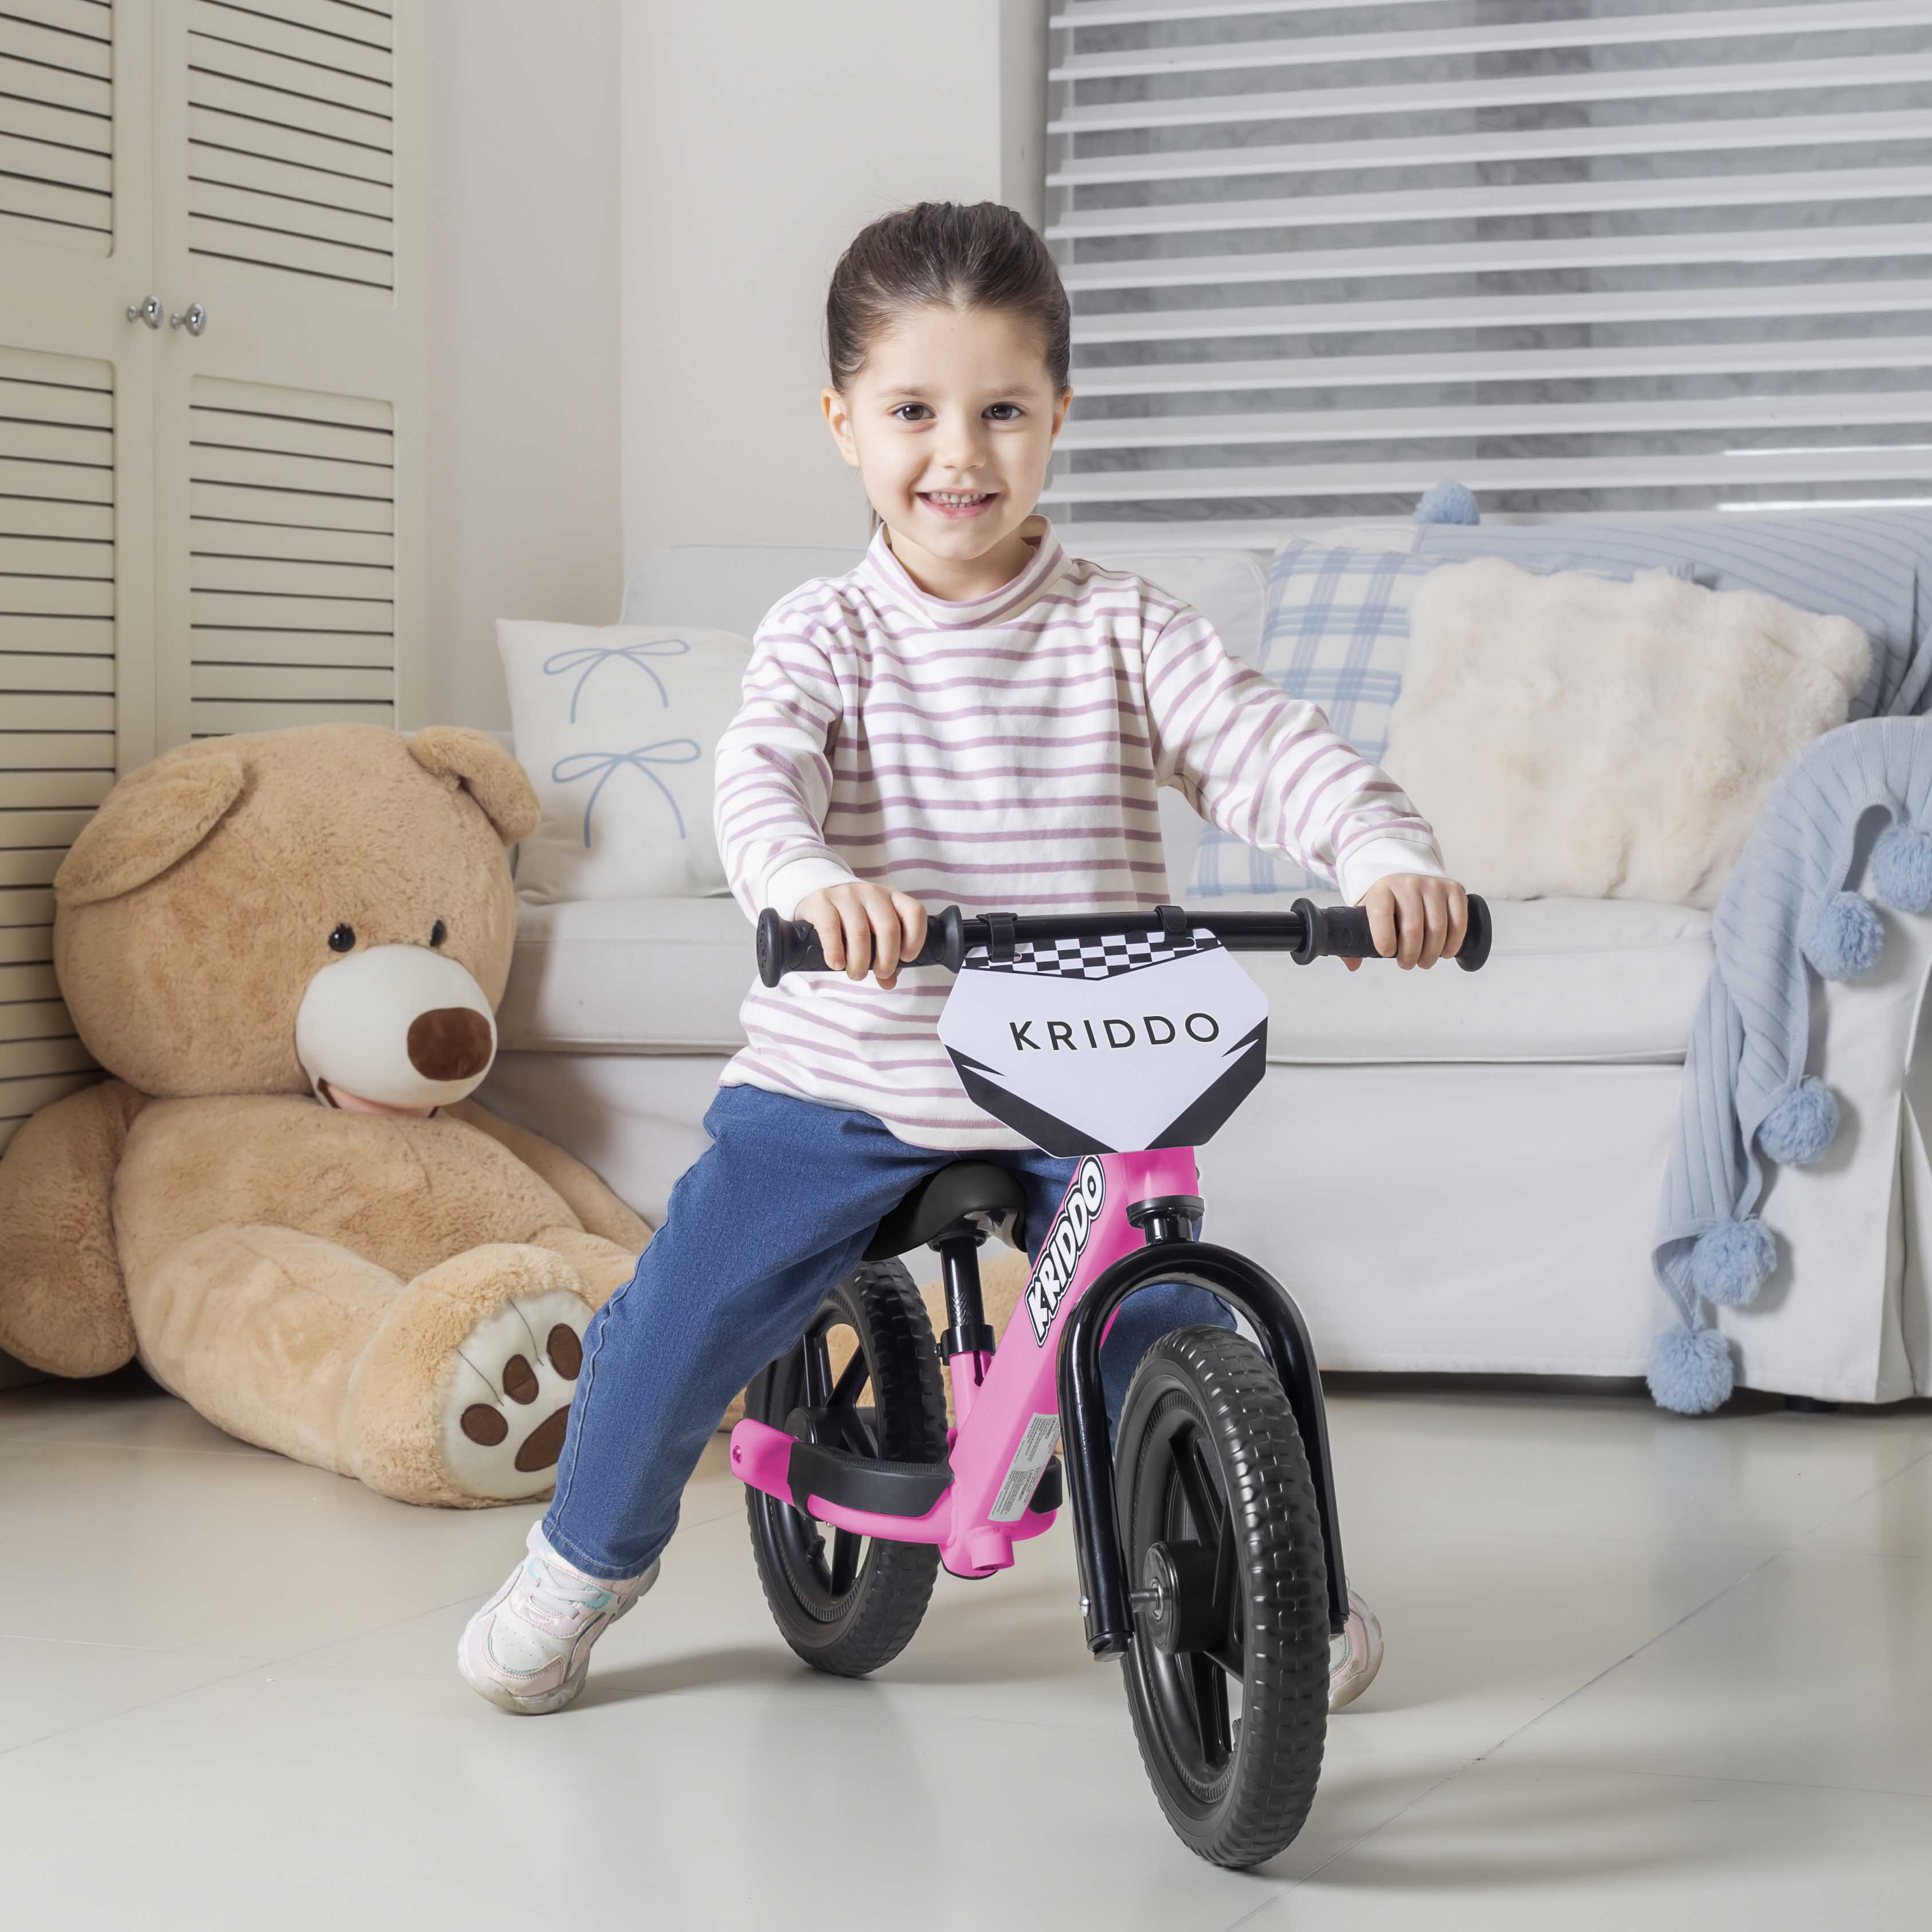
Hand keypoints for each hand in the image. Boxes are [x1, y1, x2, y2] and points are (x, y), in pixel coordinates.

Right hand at [795, 882, 928, 988]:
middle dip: (887, 959)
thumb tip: (889, 983)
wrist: (818, 898)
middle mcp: (871, 893)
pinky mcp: (822, 901)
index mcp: (891, 898)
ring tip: (856, 974)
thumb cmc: (851, 920)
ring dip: (860, 961)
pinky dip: (835, 952)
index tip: (906, 958)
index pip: (914, 912)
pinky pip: (831, 929)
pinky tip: (836, 964)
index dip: (915, 937)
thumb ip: (884, 956)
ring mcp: (846, 895)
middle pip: (888, 928)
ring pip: (860, 932)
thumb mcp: (873, 932)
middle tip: (880, 974)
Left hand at [1344, 874, 1468, 971]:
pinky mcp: (1454, 889)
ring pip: (1437, 927)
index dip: (1384, 938)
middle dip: (1410, 954)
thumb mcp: (1366, 914)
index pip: (1381, 914)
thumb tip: (1353, 964)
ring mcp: (1433, 885)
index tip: (1387, 953)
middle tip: (1407, 964)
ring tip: (1425, 961)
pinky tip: (1445, 952)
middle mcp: (1408, 883)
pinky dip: (1453, 942)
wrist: (1408, 879)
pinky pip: (1459, 920)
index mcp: (1382, 890)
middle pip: (1413, 927)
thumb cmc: (1388, 903)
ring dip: (1432, 952)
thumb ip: (1356, 938)